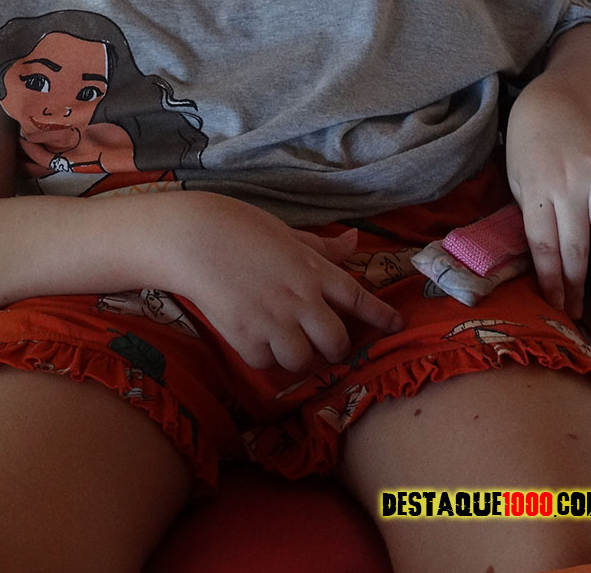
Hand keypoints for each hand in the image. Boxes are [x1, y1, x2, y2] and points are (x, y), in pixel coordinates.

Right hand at [164, 196, 402, 371]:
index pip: (359, 299)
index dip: (381, 317)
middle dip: (333, 348)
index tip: (396, 326)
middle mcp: (301, 300)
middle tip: (320, 342)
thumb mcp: (286, 232)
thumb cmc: (239, 227)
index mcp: (313, 270)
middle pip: (335, 343)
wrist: (193, 238)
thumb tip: (354, 241)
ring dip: (297, 355)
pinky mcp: (245, 337)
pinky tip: (253, 338)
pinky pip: (266, 363)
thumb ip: (321, 247)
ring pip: (302, 360)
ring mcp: (274, 321)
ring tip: (283, 341)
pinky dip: (263, 357)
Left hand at [506, 83, 590, 317]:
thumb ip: (531, 214)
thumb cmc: (527, 148)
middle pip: (576, 246)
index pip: (545, 247)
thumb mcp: (516, 180)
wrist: (554, 104)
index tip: (556, 304)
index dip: (551, 280)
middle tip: (579, 309)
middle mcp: (570, 185)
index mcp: (537, 190)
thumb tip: (547, 259)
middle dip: (577, 284)